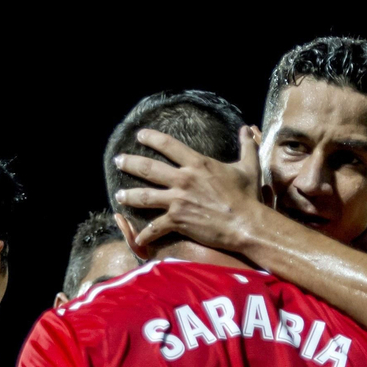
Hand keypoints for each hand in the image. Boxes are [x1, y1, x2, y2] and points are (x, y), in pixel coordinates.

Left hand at [113, 126, 264, 250]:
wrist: (246, 224)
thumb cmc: (248, 196)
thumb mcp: (249, 167)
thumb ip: (246, 146)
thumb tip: (246, 128)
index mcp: (197, 163)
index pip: (168, 145)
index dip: (151, 138)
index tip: (140, 135)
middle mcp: (183, 179)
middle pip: (148, 168)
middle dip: (130, 163)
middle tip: (118, 161)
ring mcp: (178, 200)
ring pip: (144, 196)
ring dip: (129, 195)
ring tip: (118, 195)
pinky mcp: (178, 220)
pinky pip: (155, 227)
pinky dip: (145, 234)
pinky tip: (138, 238)